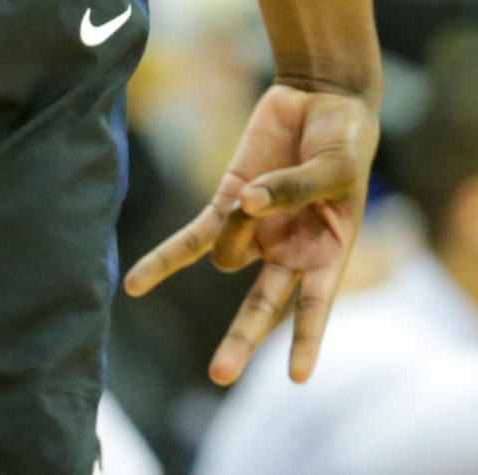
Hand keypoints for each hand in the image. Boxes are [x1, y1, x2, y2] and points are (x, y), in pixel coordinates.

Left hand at [124, 81, 377, 385]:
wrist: (319, 99)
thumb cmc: (342, 140)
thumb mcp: (333, 165)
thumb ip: (293, 188)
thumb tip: (246, 204)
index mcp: (328, 252)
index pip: (315, 306)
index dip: (306, 341)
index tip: (297, 378)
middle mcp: (288, 253)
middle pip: (260, 308)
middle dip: (240, 341)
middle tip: (219, 375)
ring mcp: (255, 232)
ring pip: (228, 252)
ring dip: (238, 222)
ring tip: (259, 184)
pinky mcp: (226, 205)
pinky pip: (189, 241)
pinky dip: (162, 262)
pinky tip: (134, 285)